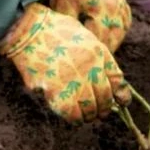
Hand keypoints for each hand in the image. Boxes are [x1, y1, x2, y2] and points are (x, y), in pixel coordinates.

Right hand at [0, 3, 130, 123]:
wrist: (28, 30)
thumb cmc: (54, 30)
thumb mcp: (85, 36)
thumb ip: (96, 55)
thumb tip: (104, 76)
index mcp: (98, 54)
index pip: (117, 80)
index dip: (121, 94)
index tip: (122, 101)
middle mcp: (90, 68)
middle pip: (105, 98)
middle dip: (105, 108)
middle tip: (101, 111)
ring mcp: (74, 81)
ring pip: (91, 109)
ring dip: (90, 115)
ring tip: (88, 115)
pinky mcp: (56, 92)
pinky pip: (72, 114)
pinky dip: (75, 118)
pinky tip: (74, 117)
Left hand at [50, 0, 131, 52]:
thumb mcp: (63, 1)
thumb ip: (66, 23)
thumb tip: (63, 41)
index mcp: (104, 11)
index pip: (101, 40)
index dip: (93, 51)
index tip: (84, 61)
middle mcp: (117, 10)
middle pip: (114, 39)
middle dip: (104, 50)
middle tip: (93, 60)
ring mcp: (122, 5)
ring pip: (121, 31)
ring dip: (112, 41)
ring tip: (101, 49)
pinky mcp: (123, 1)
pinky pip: (125, 22)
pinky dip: (118, 30)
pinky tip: (109, 34)